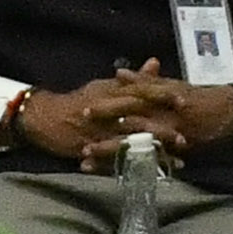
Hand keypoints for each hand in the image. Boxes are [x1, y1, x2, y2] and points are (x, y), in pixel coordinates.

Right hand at [4, 73, 211, 163]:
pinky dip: (136, 164)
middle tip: (186, 134)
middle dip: (163, 126)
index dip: (162, 95)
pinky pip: (118, 158)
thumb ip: (133, 78)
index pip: (140, 90)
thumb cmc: (79, 101)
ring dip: (155, 148)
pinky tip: (154, 172)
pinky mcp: (94, 148)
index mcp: (112, 91)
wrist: (45, 118)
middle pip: (139, 117)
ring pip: (131, 140)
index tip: (184, 98)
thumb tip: (156, 62)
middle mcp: (107, 110)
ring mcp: (100, 131)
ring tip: (177, 156)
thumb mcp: (105, 85)